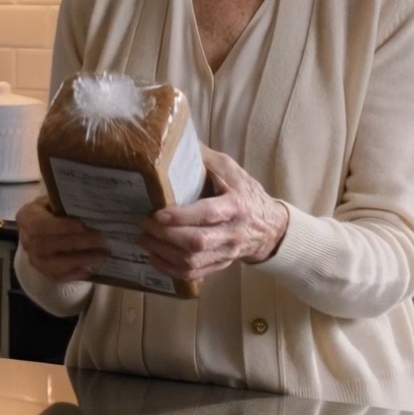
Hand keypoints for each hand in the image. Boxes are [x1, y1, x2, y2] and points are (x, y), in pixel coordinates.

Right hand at [15, 195, 109, 282]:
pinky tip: (90, 270)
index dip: (60, 226)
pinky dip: (73, 274)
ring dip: (79, 260)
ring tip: (101, 255)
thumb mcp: (57, 200)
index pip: (39, 224)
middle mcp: (26, 240)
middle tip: (101, 240)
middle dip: (76, 243)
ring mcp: (34, 258)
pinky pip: (56, 277)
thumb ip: (67, 203)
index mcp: (27, 217)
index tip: (82, 226)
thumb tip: (91, 205)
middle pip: (47, 245)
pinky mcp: (43, 272)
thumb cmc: (54, 210)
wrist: (46, 227)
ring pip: (52, 264)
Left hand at [138, 147, 287, 282]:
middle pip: (196, 242)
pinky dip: (170, 269)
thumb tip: (174, 141)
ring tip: (143, 239)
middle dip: (165, 235)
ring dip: (162, 253)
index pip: (208, 214)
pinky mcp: (220, 265)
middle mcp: (232, 232)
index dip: (181, 216)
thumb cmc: (245, 192)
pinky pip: (193, 274)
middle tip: (143, 224)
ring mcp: (226, 252)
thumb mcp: (230, 170)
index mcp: (236, 206)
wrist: (270, 226)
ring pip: (192, 261)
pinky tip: (154, 257)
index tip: (157, 213)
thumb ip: (204, 158)